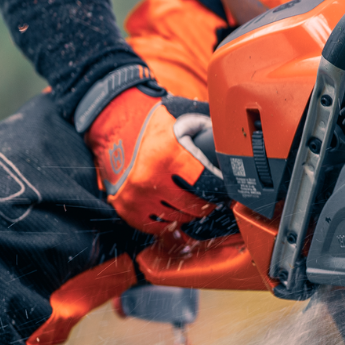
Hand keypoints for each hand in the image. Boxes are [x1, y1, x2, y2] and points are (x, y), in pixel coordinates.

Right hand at [86, 88, 232, 236]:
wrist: (112, 123)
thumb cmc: (152, 120)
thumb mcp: (183, 117)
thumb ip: (208, 128)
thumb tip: (232, 141)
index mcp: (170, 154)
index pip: (208, 184)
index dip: (220, 188)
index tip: (225, 188)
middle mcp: (151, 178)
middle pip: (195, 206)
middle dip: (206, 202)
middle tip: (209, 195)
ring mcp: (136, 195)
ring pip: (177, 218)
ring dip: (187, 212)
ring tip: (189, 198)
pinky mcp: (125, 207)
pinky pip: (156, 227)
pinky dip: (167, 221)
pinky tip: (172, 208)